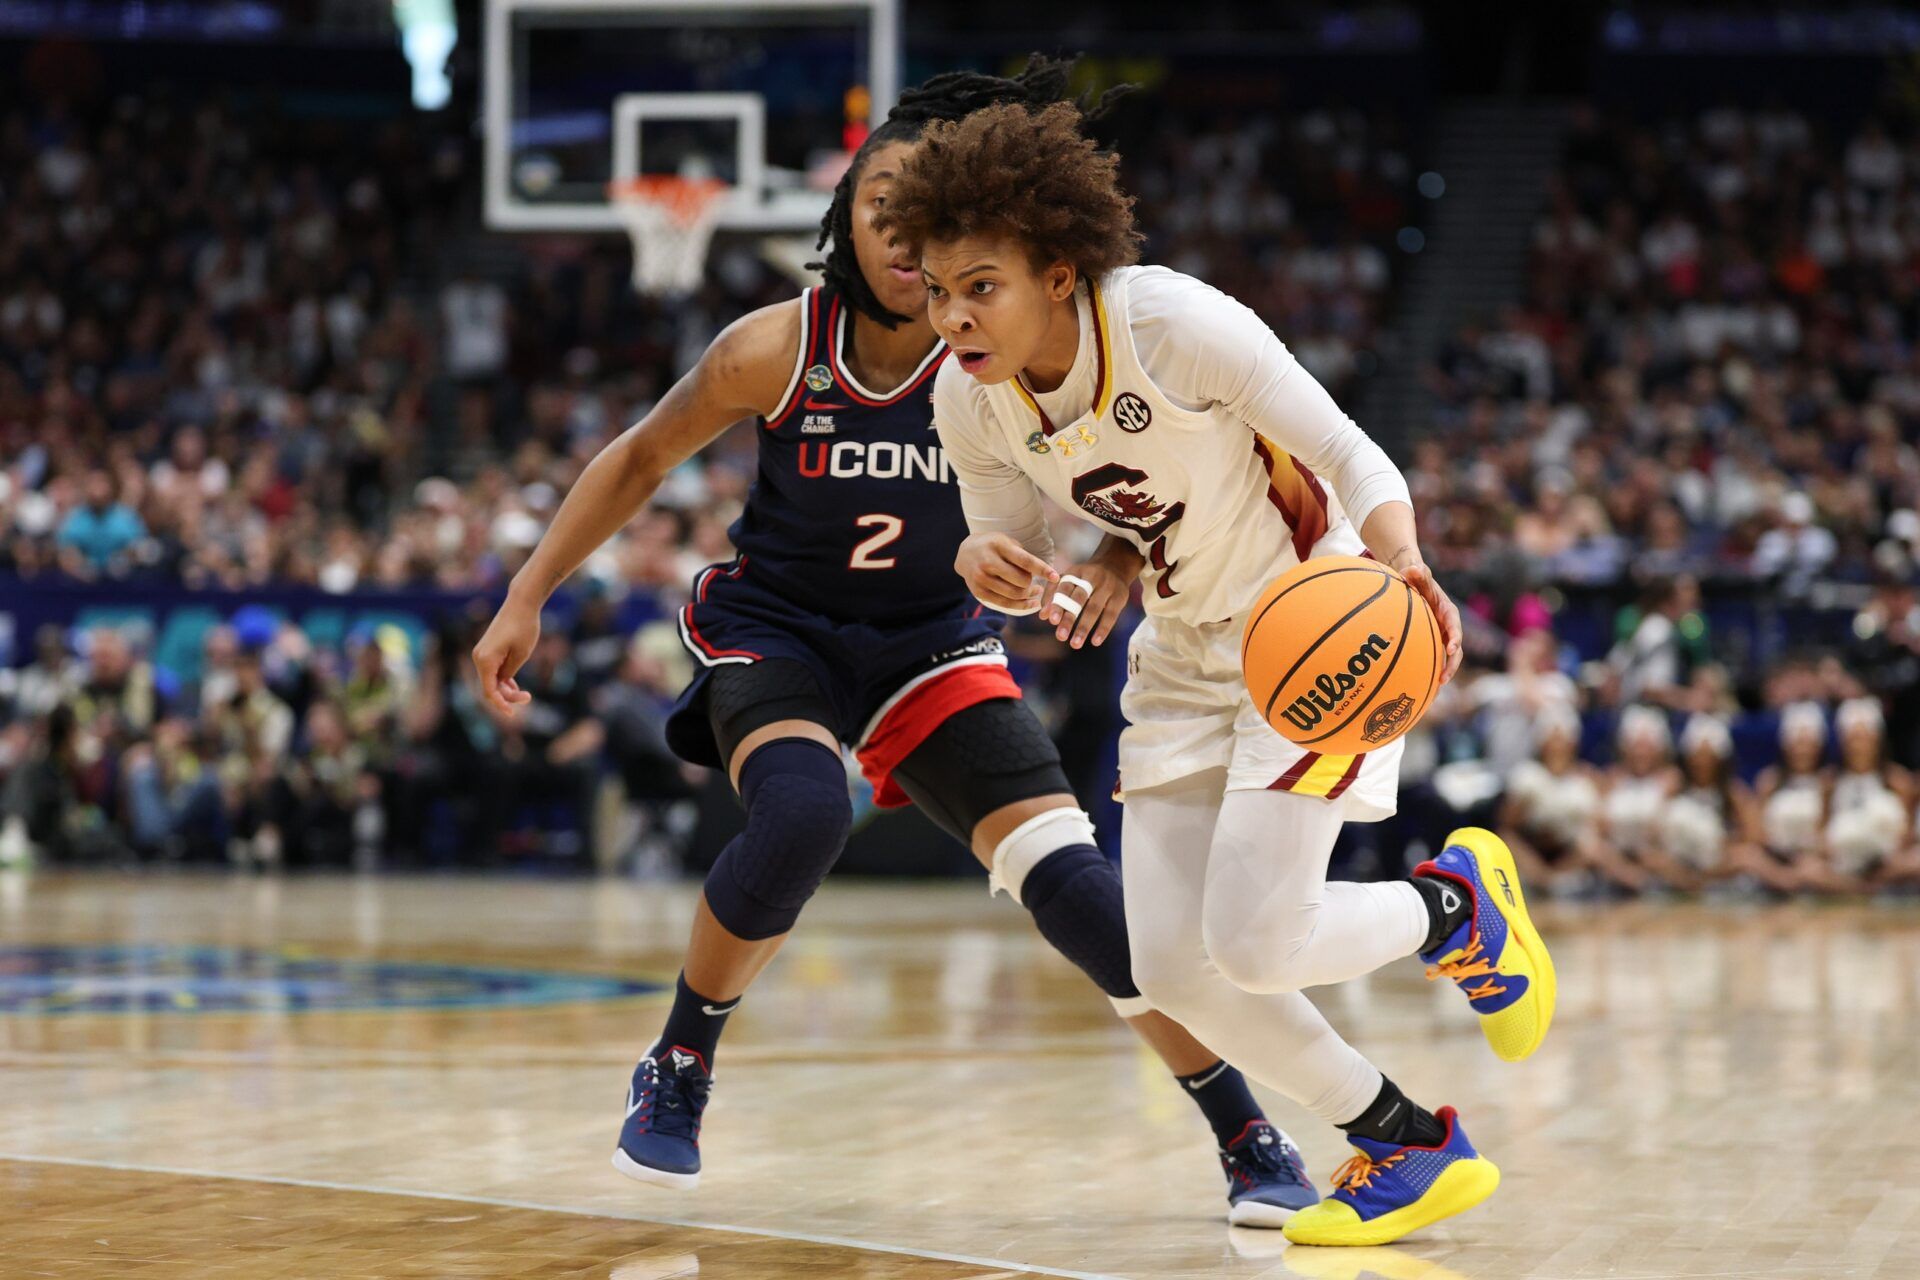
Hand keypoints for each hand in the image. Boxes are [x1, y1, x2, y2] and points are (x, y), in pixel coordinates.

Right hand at [472, 595, 539, 715]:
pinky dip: (502, 680)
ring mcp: (482, 654)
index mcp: (485, 661)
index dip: (500, 705)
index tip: (512, 714)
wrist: (521, 604)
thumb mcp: (521, 655)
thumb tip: (501, 684)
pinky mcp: (487, 650)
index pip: (489, 691)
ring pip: (491, 680)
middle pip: (490, 687)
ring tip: (524, 694)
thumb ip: (509, 673)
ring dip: (505, 689)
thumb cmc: (524, 628)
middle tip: (528, 697)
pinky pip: (492, 672)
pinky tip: (514, 687)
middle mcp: (479, 658)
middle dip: (507, 696)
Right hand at [955, 533, 1056, 613]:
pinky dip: (1021, 605)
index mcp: (998, 546)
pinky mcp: (979, 592)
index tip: (1055, 577)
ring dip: (1029, 594)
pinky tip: (1031, 602)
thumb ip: (1022, 556)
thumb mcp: (1006, 542)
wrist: (965, 553)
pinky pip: (1005, 603)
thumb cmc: (993, 546)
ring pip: (1014, 594)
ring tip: (1036, 591)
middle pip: (1021, 580)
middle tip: (1035, 581)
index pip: (1024, 561)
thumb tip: (1044, 574)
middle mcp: (988, 562)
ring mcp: (981, 578)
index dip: (1042, 570)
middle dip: (1032, 582)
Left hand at [1041, 548, 1138, 648]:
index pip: (1064, 588)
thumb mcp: (1069, 580)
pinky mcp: (1120, 596)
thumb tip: (1043, 616)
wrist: (1115, 566)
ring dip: (1084, 627)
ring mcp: (1107, 586)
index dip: (1057, 604)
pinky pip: (1111, 615)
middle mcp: (1091, 577)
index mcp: (1076, 572)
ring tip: (1075, 644)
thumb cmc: (1085, 579)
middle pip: (1079, 599)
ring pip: (1095, 608)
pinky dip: (1103, 629)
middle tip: (1060, 637)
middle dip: (1069, 618)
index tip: (1051, 621)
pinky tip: (1095, 642)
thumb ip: (1054, 595)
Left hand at [1398, 560, 1463, 683]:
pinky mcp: (1432, 641)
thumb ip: (1417, 573)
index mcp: (1448, 611)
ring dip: (1443, 672)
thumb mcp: (1417, 573)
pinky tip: (1421, 688)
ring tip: (1434, 690)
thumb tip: (1411, 569)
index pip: (1455, 626)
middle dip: (1451, 664)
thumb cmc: (1416, 577)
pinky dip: (1430, 670)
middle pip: (1454, 647)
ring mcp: (1441, 635)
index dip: (1455, 638)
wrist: (1413, 580)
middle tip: (1443, 678)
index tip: (1451, 649)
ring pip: (1446, 657)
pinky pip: (1433, 657)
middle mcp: (1448, 626)